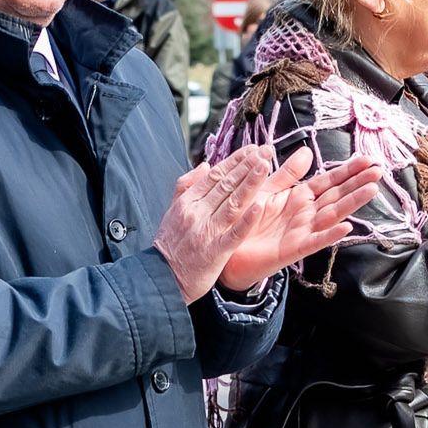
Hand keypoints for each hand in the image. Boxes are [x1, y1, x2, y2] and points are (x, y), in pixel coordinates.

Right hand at [153, 145, 278, 302]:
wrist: (162, 277)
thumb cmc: (170, 245)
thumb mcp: (172, 211)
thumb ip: (186, 186)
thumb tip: (204, 166)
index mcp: (188, 201)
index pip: (215, 175)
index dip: (235, 161)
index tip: (252, 149)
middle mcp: (197, 212)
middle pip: (226, 184)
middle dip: (247, 166)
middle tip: (266, 151)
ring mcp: (207, 231)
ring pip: (232, 202)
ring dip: (250, 184)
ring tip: (265, 167)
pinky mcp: (215, 251)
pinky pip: (234, 232)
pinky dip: (247, 219)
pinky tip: (260, 206)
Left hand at [218, 153, 382, 291]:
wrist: (229, 251)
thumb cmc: (246, 220)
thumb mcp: (266, 190)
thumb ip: (287, 173)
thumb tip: (307, 151)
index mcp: (299, 198)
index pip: (328, 181)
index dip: (347, 170)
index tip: (367, 159)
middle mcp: (306, 214)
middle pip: (336, 195)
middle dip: (358, 183)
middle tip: (379, 170)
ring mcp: (303, 232)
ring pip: (332, 215)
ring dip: (352, 203)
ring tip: (371, 190)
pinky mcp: (294, 250)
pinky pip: (315, 241)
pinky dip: (330, 235)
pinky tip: (346, 226)